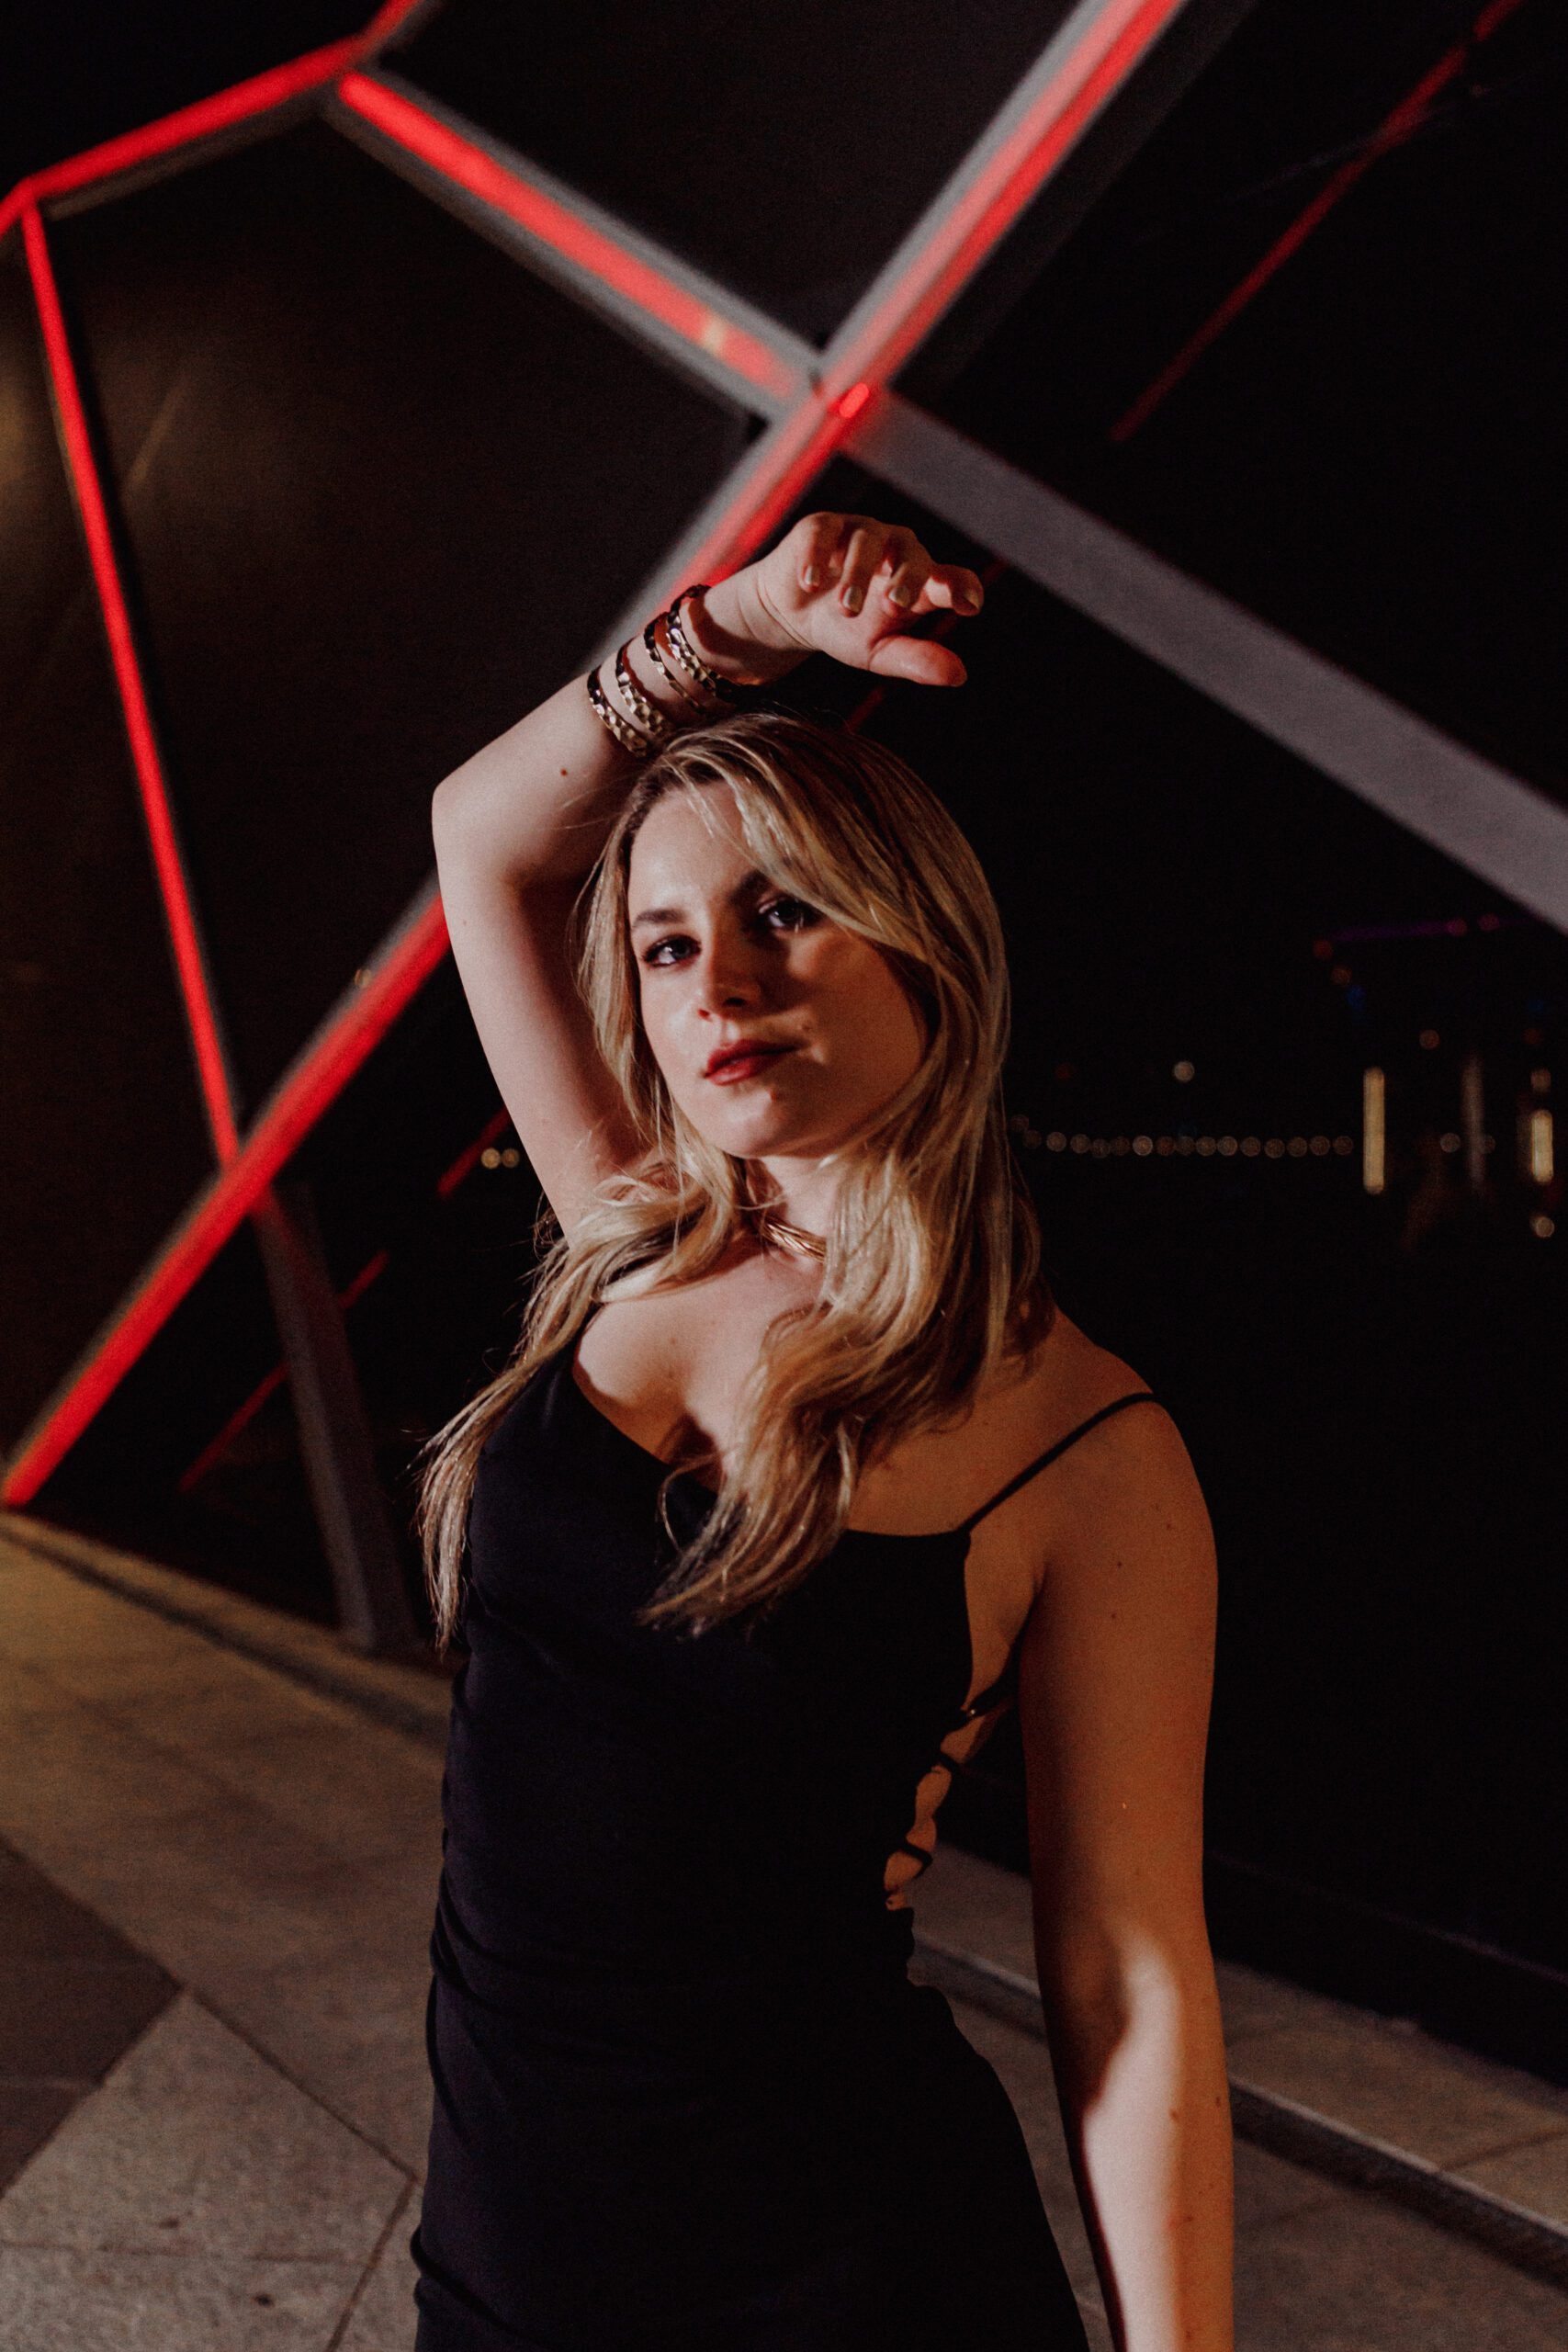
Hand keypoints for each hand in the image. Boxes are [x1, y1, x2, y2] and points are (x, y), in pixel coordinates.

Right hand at [743, 513, 983, 686]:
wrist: (793, 615)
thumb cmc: (847, 630)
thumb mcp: (881, 652)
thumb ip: (917, 660)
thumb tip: (959, 676)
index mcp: (921, 581)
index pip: (952, 579)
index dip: (962, 588)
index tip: (968, 607)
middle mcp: (897, 550)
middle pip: (912, 555)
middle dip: (907, 578)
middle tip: (895, 605)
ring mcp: (861, 533)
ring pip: (867, 541)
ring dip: (858, 574)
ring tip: (845, 607)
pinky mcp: (823, 526)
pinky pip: (824, 532)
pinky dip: (817, 556)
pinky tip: (810, 583)